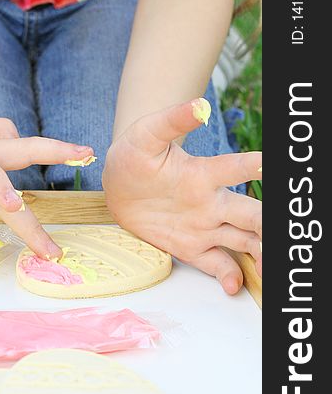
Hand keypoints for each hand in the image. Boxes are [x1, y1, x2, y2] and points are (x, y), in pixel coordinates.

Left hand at [103, 100, 261, 293]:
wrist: (119, 184)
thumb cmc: (135, 154)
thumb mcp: (147, 134)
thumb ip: (171, 120)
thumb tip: (200, 106)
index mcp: (202, 174)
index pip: (235, 170)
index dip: (254, 168)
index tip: (268, 166)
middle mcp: (211, 202)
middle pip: (249, 214)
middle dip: (265, 224)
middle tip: (274, 233)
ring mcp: (203, 226)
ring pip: (242, 241)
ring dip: (258, 253)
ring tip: (267, 268)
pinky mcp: (190, 246)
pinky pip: (215, 263)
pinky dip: (227, 275)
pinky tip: (233, 287)